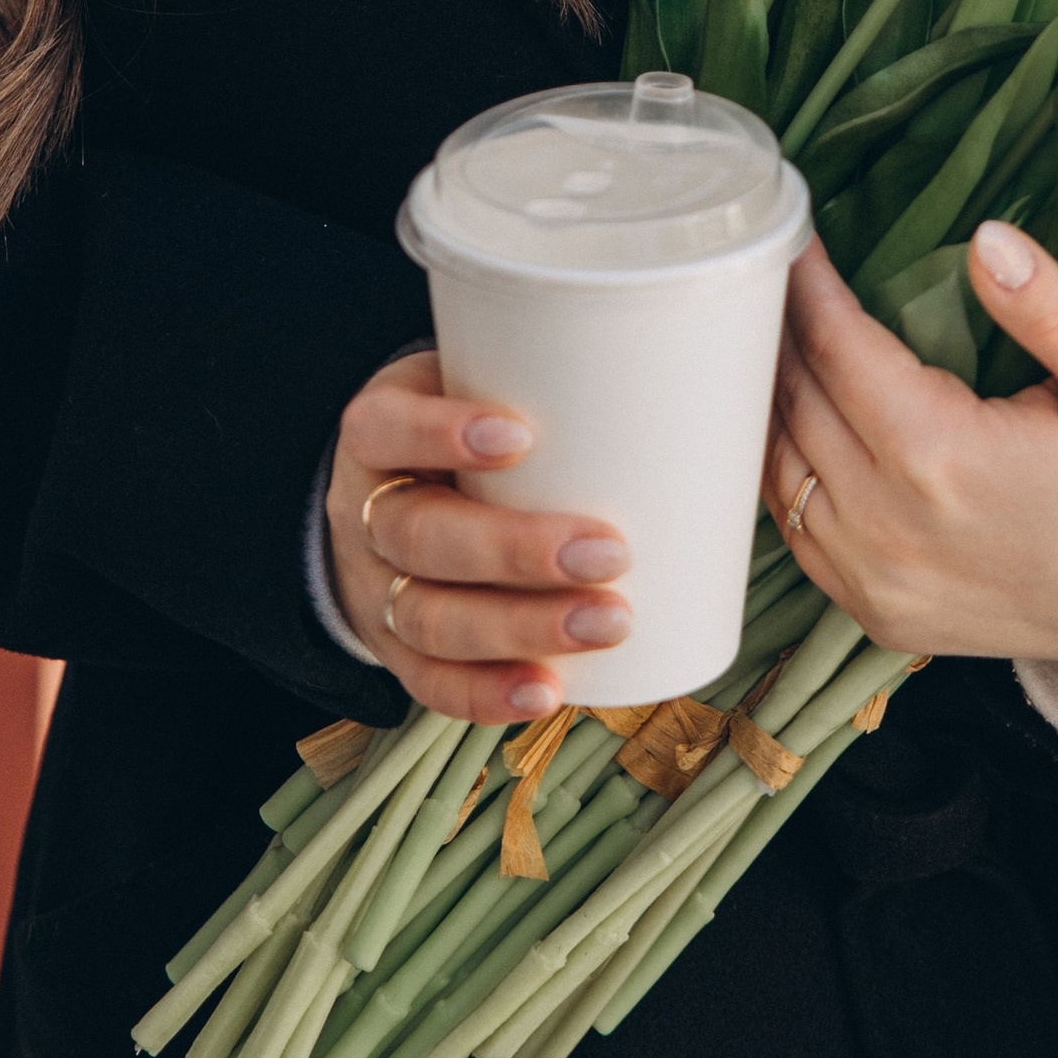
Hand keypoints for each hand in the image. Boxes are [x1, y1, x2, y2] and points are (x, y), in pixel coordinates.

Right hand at [326, 350, 631, 723]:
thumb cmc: (471, 419)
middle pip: (420, 536)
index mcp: (378, 431)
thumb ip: (553, 369)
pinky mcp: (397, 650)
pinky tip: (548, 693)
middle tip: (611, 550)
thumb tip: (691, 364)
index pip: (386, 428)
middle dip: (515, 551)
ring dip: (521, 628)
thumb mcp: (482, 378)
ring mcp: (375, 588)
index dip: (440, 434)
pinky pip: (430, 682)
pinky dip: (487, 694)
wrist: (395, 493)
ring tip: (610, 624)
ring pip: (428, 618)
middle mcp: (366, 512)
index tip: (521, 435)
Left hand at [763, 224, 1057, 683]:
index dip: (807, 285)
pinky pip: (796, 531)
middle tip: (769, 268)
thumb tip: (986, 238)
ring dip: (766, 399)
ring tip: (771, 334)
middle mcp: (890, 527)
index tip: (791, 233)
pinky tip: (793, 424)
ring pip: (776, 469)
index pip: (836, 348)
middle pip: (794, 403)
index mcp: (944, 459)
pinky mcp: (878, 614)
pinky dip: (781, 469)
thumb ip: (1052, 311)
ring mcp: (876, 582)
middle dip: (776, 330)